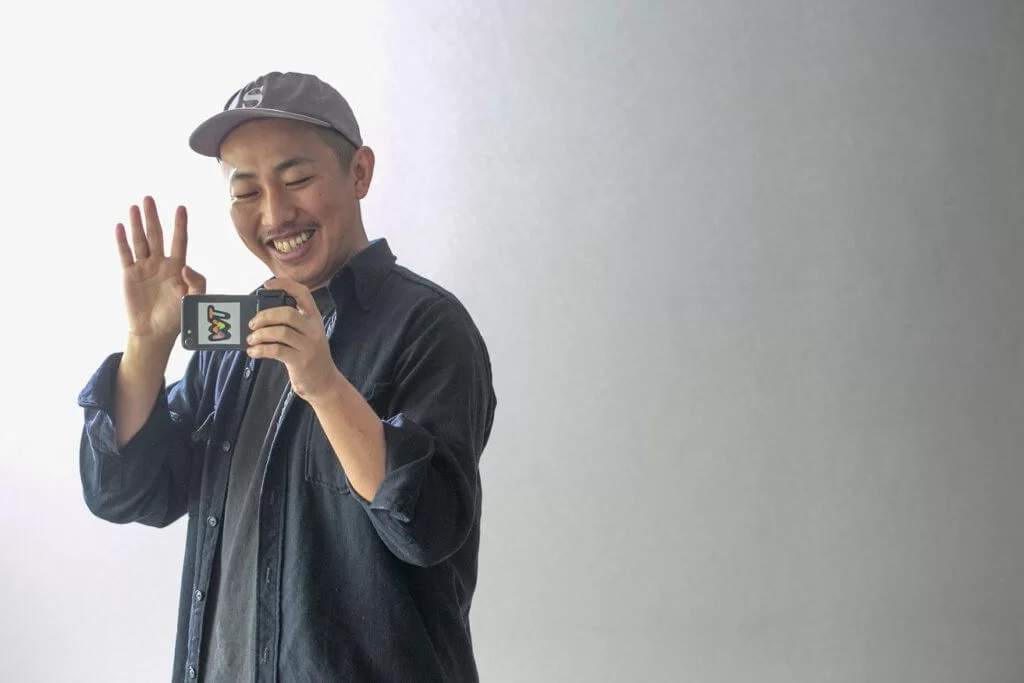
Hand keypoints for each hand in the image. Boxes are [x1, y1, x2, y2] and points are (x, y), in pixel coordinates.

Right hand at [116, 196, 205, 344]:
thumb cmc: (177, 317)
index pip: (179, 241)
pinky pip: (125, 254)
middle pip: (156, 236)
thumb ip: (197, 282)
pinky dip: (122, 241)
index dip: (180, 225)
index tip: (181, 208)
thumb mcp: (195, 300)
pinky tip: (120, 226)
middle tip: (149, 198)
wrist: (154, 332)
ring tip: (134, 206)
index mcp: (177, 267)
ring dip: (137, 224)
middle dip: (153, 217)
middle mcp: (160, 264)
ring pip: (140, 241)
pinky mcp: (129, 275)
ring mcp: (144, 268)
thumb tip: (186, 266)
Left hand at [246, 278, 340, 401]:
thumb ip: (290, 324)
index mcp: (314, 319)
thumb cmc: (309, 356)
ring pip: (280, 332)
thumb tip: (260, 316)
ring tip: (251, 340)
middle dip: (265, 316)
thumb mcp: (306, 335)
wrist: (324, 382)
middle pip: (287, 313)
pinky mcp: (301, 361)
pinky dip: (261, 349)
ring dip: (260, 335)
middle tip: (252, 324)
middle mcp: (313, 329)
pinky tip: (254, 351)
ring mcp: (308, 345)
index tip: (266, 286)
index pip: (303, 294)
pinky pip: (276, 350)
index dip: (284, 285)